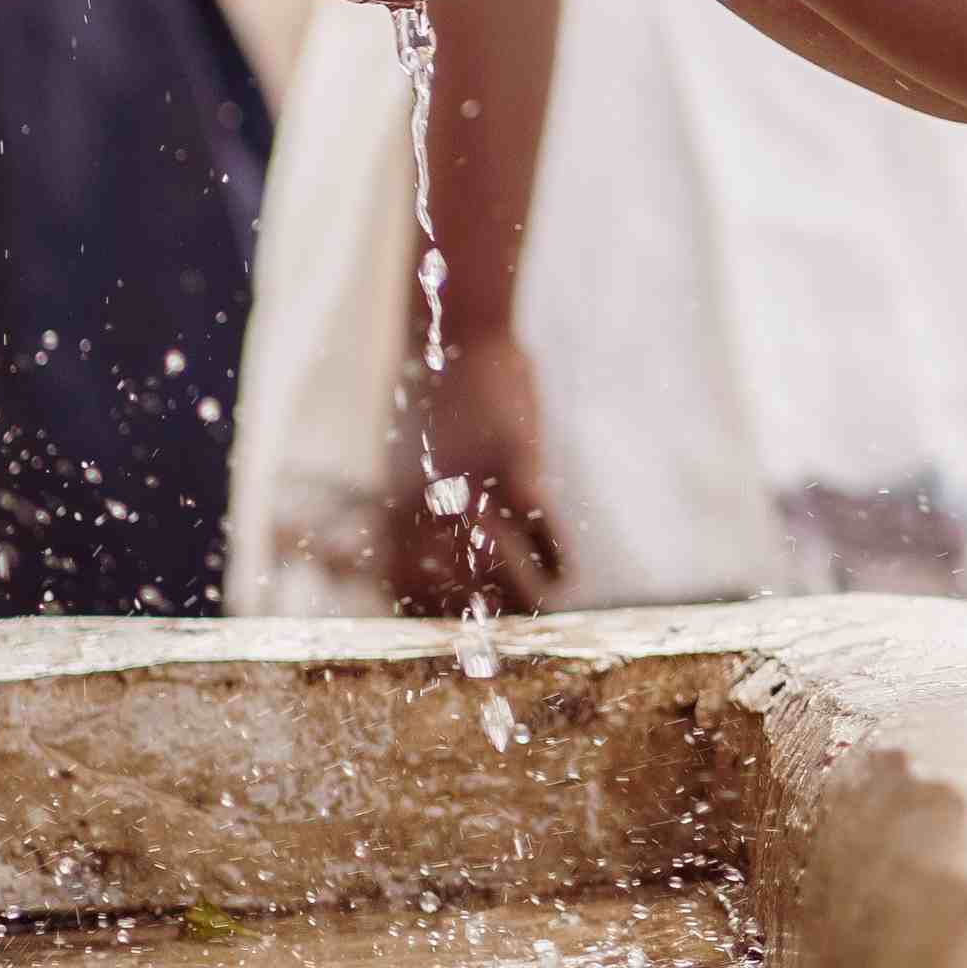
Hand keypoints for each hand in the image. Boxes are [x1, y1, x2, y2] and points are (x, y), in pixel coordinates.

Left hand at [388, 329, 568, 614]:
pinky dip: (556, 557)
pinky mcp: (513, 462)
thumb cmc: (434, 399)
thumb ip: (412, 506)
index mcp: (398, 508)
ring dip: (527, 594)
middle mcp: (428, 505)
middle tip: (512, 630)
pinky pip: (540, 528)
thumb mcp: (409, 459)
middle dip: (485, 616)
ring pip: (503, 569)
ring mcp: (473, 484)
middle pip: (456, 589)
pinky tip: (568, 571)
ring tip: (547, 605)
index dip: (434, 617)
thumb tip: (420, 550)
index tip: (460, 634)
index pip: (407, 587)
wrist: (456, 333)